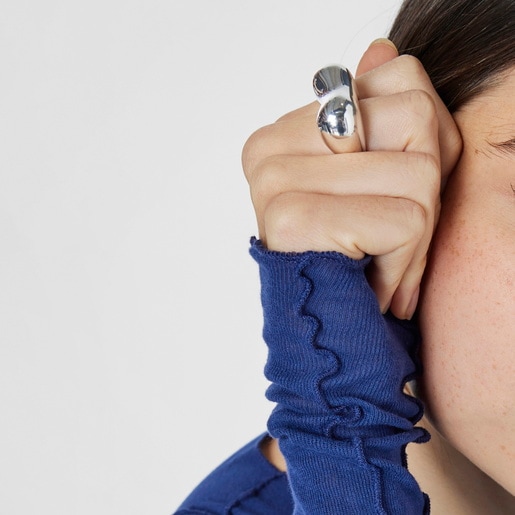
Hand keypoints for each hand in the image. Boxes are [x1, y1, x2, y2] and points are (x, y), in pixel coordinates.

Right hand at [242, 40, 461, 318]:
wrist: (329, 333)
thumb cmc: (359, 258)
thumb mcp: (384, 177)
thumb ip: (382, 113)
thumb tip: (380, 50)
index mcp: (284, 133)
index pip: (399, 79)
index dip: (424, 142)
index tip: (391, 192)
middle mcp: (269, 148)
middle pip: (416, 116)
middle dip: (427, 184)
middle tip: (391, 231)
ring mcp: (274, 179)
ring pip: (419, 171)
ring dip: (420, 232)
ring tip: (380, 258)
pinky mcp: (293, 217)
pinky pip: (405, 219)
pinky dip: (407, 261)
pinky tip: (372, 279)